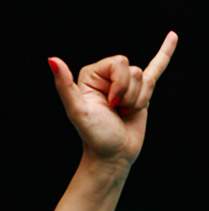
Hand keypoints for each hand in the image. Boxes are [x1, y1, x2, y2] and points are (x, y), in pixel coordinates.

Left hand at [48, 32, 177, 165]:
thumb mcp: (78, 110)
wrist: (112, 157)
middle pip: (133, 70)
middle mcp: (108, 77)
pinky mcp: (140, 94)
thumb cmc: (95, 137)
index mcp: (92, 75)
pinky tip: (172, 38)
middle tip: (117, 110)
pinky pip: (156, 68)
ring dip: (138, 100)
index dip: (120, 83)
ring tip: (124, 113)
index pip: (119, 62)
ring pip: (145, 79)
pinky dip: (165, 53)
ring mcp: (125, 85)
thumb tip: (52, 60)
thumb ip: (64, 86)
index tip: (110, 104)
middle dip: (129, 93)